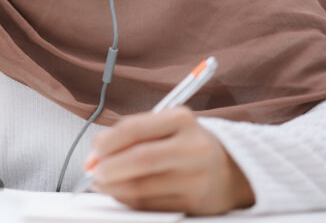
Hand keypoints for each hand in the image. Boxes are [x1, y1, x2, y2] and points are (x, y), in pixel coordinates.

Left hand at [84, 106, 254, 213]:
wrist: (233, 169)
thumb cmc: (187, 144)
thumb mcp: (164, 126)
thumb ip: (128, 134)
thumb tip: (93, 156)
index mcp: (181, 120)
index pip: (135, 129)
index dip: (107, 142)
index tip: (93, 151)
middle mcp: (193, 148)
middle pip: (140, 160)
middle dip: (108, 168)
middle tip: (92, 171)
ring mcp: (196, 178)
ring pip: (142, 187)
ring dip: (113, 187)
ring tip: (101, 182)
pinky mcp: (195, 203)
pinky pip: (150, 205)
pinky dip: (128, 200)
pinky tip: (121, 193)